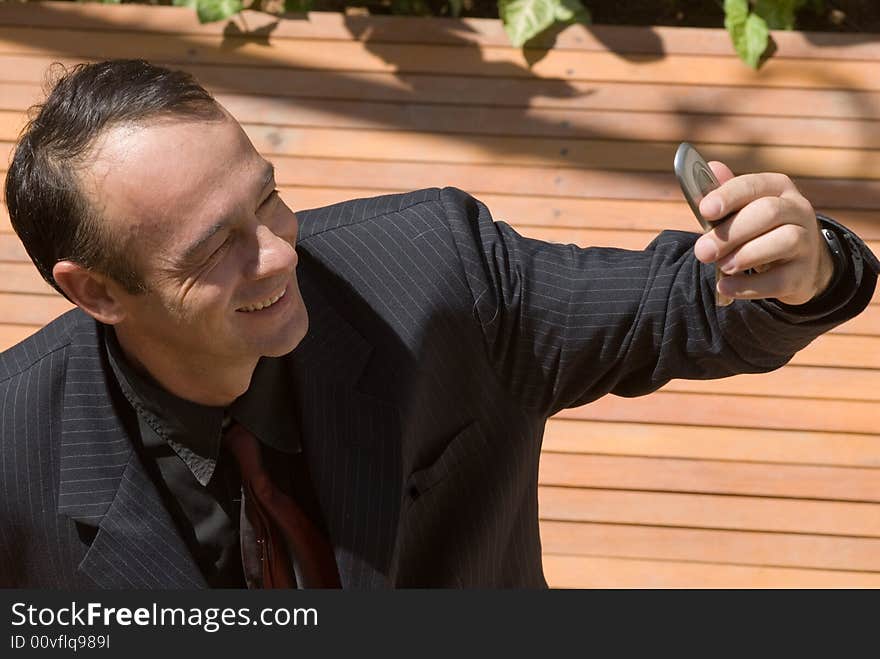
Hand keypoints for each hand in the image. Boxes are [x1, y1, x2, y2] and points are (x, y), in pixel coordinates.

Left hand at [693, 162, 835, 305]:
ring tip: (721, 266)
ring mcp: (806, 242)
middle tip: (702, 251)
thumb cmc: (756, 231)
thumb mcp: (739, 209)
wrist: (793, 266)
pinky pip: (779, 280)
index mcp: (778, 188)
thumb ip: (723, 194)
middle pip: (768, 212)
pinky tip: (725, 286)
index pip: (754, 185)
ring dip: (745, 255)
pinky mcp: (803, 274)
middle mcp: (798, 210)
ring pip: (782, 241)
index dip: (729, 196)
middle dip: (731, 232)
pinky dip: (748, 285)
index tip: (705, 210)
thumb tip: (711, 167)